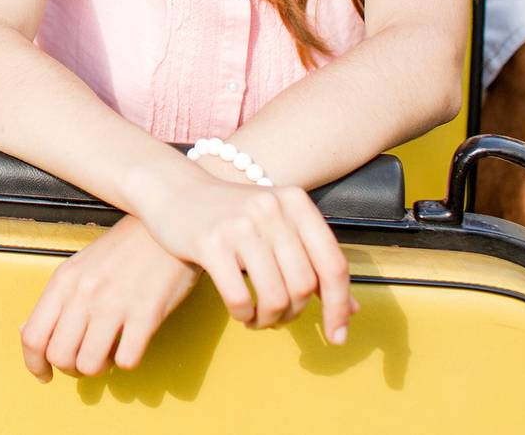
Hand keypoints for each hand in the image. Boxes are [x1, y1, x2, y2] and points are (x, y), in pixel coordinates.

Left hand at [20, 215, 196, 381]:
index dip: (34, 364)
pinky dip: (127, 360)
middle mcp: (84, 293)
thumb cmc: (122, 249)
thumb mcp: (79, 267)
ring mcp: (115, 304)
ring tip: (109, 351)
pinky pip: (126, 360)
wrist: (166, 224)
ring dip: (99, 367)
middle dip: (70, 368)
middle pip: (59, 356)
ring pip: (89, 365)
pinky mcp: (146, 314)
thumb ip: (56, 300)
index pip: (33, 336)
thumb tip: (26, 332)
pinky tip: (131, 343)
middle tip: (84, 360)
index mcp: (64, 281)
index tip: (44, 374)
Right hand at [141, 173, 357, 343]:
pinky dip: (244, 316)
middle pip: (304, 285)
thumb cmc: (232, 214)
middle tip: (280, 317)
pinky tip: (241, 312)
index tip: (337, 335)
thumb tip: (350, 310)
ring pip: (274, 297)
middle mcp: (271, 208)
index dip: (340, 306)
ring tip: (260, 318)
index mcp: (296, 202)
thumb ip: (312, 261)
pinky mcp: (210, 242)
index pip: (333, 264)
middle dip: (295, 313)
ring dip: (270, 320)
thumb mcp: (277, 226)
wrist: (175, 189)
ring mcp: (240, 224)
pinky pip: (240, 299)